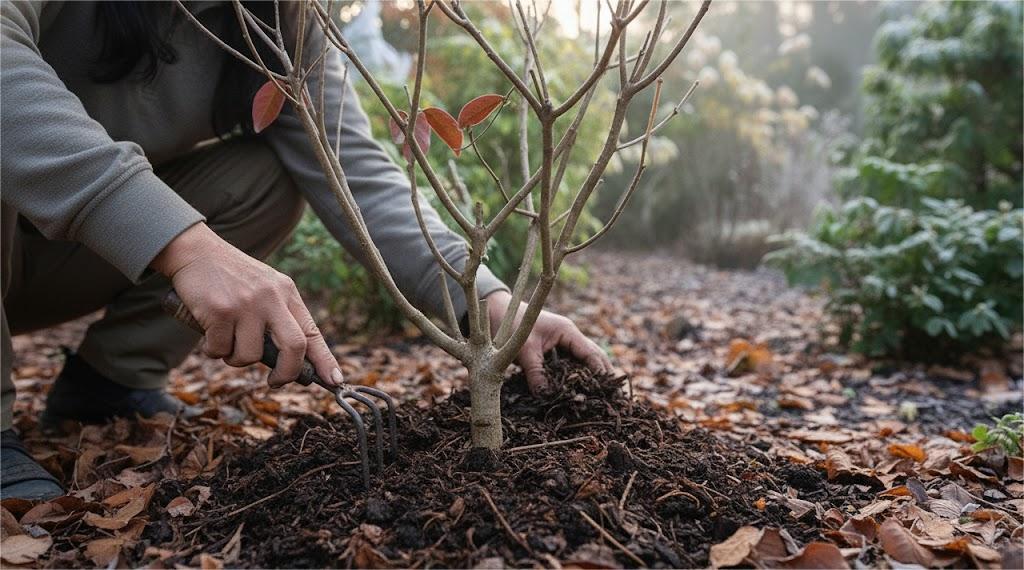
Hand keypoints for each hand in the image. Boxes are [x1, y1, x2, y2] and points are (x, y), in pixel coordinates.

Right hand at [152, 224, 342, 387]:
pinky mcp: (220, 311)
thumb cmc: (232, 277)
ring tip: (226, 342)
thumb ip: (280, 317)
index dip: (325, 360)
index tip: (335, 380)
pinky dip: (213, 350)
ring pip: (249, 356)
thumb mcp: (266, 288)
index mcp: (287, 292)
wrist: (196, 251)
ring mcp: (246, 304)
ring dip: (235, 359)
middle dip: (287, 373)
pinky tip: (208, 331)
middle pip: (294, 347)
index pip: (312, 332)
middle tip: (274, 381)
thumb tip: (292, 361)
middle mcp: (271, 297)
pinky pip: (220, 350)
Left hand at [485, 290, 612, 395]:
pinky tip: (580, 391)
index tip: (609, 389)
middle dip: (604, 374)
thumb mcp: (524, 350)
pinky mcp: (554, 350)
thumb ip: (536, 373)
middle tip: (616, 395)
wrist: (497, 313)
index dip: (600, 371)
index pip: (591, 353)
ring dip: (593, 376)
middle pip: (594, 357)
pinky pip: (570, 365)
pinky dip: (577, 377)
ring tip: (605, 396)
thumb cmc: (511, 326)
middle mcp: (569, 336)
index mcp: (567, 331)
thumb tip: (545, 396)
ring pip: (584, 361)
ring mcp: (562, 343)